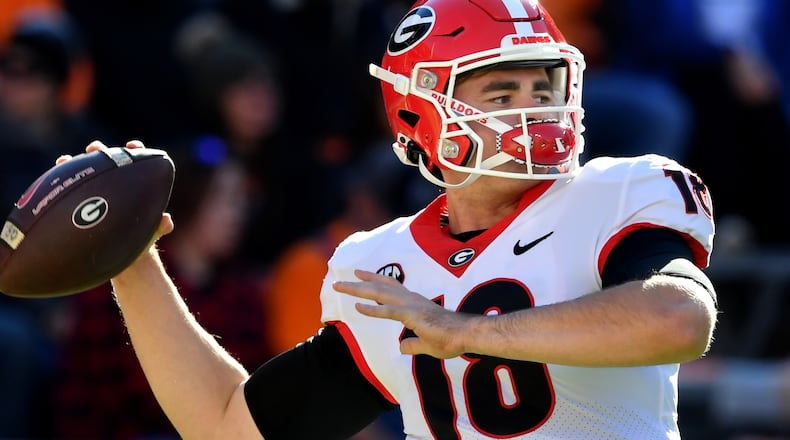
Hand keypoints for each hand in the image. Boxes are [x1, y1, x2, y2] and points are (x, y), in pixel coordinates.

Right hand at [56, 139, 174, 242]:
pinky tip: (55, 175)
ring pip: (86, 172)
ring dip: (77, 163)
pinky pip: (70, 189)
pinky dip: (62, 180)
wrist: (120, 256)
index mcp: (134, 186)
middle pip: (108, 162)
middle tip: (95, 149)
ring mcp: (96, 192)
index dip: (135, 151)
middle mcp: (114, 185)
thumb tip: (166, 221)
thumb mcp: (150, 234)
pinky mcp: (79, 202)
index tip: (133, 146)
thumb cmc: (139, 242)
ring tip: (66, 159)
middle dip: (101, 152)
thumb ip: (159, 227)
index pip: (136, 162)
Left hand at [333, 270, 474, 358]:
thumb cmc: (451, 338)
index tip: (361, 277)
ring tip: (341, 286)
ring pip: (380, 294)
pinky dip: (372, 309)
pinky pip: (389, 311)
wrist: (466, 335)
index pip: (392, 289)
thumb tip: (403, 347)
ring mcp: (411, 306)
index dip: (376, 281)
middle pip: (381, 287)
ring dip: (359, 289)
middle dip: (361, 282)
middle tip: (342, 279)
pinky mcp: (413, 315)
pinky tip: (358, 307)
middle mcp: (411, 300)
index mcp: (415, 304)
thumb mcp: (427, 344)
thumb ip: (413, 344)